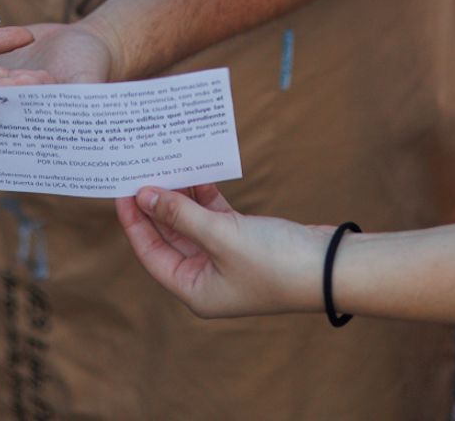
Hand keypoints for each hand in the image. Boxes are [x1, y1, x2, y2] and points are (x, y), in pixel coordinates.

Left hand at [116, 184, 330, 317]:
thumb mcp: (220, 236)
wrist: (332, 267)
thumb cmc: (275, 262)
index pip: (151, 254)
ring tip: (165, 165)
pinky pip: (214, 217)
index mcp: (194, 290)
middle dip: (156, 205)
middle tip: (141, 172)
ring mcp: (226, 260)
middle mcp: (206, 278)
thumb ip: (180, 215)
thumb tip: (144, 195)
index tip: (122, 191)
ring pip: (192, 224)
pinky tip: (197, 173)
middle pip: (169, 237)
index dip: (135, 222)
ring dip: (181, 197)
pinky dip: (206, 197)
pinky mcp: (244, 241)